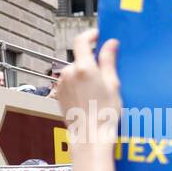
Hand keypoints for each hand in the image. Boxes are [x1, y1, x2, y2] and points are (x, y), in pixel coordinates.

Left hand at [56, 29, 120, 146]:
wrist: (90, 135)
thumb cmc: (105, 113)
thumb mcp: (113, 84)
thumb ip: (109, 61)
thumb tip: (110, 43)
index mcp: (84, 68)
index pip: (82, 40)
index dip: (91, 35)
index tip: (99, 36)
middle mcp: (69, 72)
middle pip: (81, 58)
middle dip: (92, 62)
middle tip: (107, 74)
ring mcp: (61, 83)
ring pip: (75, 71)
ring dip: (86, 75)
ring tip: (99, 91)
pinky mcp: (58, 93)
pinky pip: (69, 82)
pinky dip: (79, 85)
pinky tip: (89, 98)